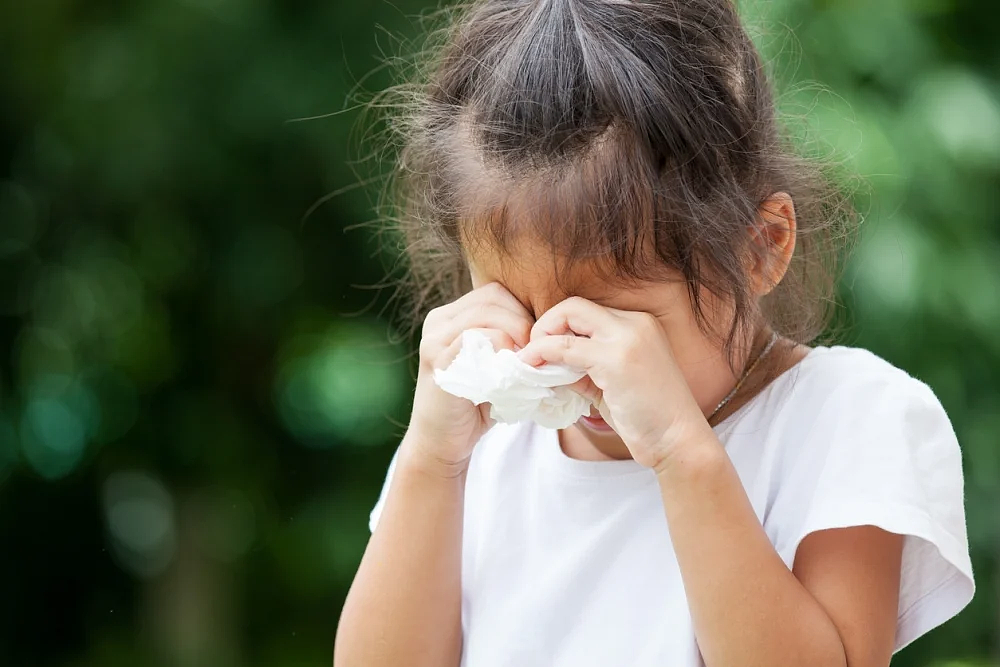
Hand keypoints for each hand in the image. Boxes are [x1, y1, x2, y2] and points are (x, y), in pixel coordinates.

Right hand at [406, 282, 533, 474]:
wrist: (442, 442)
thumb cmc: (476, 404)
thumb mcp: (496, 365)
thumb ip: (511, 341)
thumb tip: (551, 328)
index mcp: (451, 316)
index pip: (496, 293)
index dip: (522, 311)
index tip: (536, 342)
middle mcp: (438, 320)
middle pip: (493, 297)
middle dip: (522, 322)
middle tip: (535, 352)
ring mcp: (434, 338)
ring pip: (486, 314)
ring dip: (514, 335)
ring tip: (524, 362)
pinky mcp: (437, 359)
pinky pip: (475, 338)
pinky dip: (500, 351)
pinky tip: (509, 373)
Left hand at [516, 297, 711, 471]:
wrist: (679, 442)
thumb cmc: (649, 419)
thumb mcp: (611, 384)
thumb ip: (582, 368)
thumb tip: (546, 362)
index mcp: (639, 325)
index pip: (586, 311)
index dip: (559, 328)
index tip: (545, 353)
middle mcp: (635, 323)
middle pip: (574, 305)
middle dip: (545, 325)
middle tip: (533, 354)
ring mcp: (627, 338)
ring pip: (568, 316)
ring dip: (541, 338)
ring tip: (529, 363)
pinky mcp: (616, 359)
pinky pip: (566, 347)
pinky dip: (543, 354)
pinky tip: (535, 371)